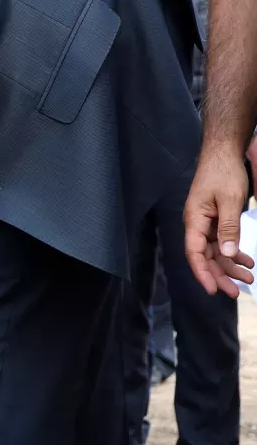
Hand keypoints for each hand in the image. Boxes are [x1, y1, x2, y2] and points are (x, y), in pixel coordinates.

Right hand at [184, 148, 254, 296]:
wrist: (224, 152)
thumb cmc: (224, 172)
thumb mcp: (230, 200)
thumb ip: (228, 228)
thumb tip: (228, 254)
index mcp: (194, 221)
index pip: (195, 253)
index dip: (203, 273)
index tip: (213, 290)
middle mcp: (197, 226)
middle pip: (206, 258)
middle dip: (221, 275)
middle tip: (237, 292)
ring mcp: (206, 224)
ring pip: (216, 253)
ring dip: (231, 266)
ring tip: (249, 279)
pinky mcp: (216, 221)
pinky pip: (223, 242)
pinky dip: (235, 253)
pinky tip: (247, 261)